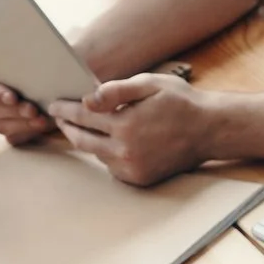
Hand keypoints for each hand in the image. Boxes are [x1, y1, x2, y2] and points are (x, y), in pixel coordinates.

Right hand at [0, 56, 53, 144]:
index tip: (11, 96)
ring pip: (3, 126)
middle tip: (32, 108)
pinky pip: (15, 138)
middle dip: (15, 111)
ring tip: (41, 118)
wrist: (51, 72)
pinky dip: (28, 133)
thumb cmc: (23, 59)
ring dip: (23, 123)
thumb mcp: (5, 51)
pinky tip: (40, 126)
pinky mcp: (13, 132)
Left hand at [48, 74, 214, 185]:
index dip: (65, 109)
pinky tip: (108, 141)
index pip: (82, 117)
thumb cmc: (181, 102)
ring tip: (82, 126)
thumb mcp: (150, 84)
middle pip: (82, 140)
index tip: (53, 104)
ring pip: (97, 154)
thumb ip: (116, 91)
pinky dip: (106, 154)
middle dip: (68, 127)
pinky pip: (112, 167)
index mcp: (125, 125)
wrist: (210, 130)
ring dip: (87, 140)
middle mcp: (125, 151)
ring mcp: (132, 168)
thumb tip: (87, 100)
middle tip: (60, 117)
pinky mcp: (139, 179)